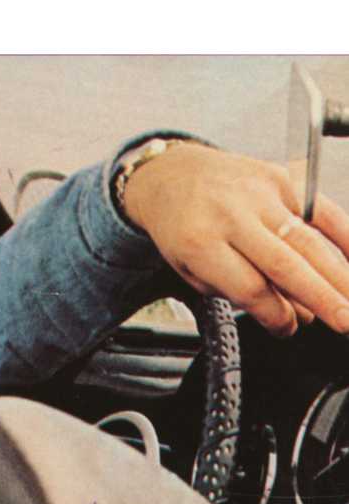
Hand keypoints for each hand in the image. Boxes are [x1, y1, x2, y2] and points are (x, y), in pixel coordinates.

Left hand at [121, 142, 348, 337]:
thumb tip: (293, 313)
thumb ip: (237, 291)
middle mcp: (232, 217)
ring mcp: (260, 195)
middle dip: (321, 298)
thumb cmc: (182, 228)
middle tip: (345, 323)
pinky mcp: (282, 179)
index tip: (287, 329)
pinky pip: (323, 211)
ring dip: (339, 274)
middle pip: (285, 265)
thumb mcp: (191, 268)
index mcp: (200, 244)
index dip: (273, 314)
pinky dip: (345, 236)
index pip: (248, 288)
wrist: (173, 174)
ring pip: (308, 241)